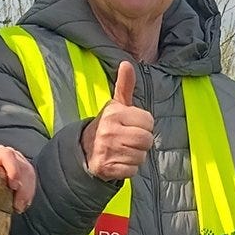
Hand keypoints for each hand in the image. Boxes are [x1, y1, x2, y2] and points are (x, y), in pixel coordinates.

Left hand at [0, 146, 37, 212]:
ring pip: (28, 172)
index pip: (6, 155)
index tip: (13, 186)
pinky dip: (29, 192)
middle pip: (21, 165)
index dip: (13, 169)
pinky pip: (30, 179)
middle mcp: (3, 154)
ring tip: (20, 206)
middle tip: (18, 204)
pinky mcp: (20, 170)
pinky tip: (24, 203)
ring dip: (28, 191)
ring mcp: (14, 161)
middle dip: (23, 186)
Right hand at [81, 62, 154, 181]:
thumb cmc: (109, 125)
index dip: (145, 125)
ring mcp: (107, 150)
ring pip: (141, 156)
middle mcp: (109, 131)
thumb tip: (126, 63)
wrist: (85, 150)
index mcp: (114, 114)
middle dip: (143, 142)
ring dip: (136, 156)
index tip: (133, 126)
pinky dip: (129, 168)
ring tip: (124, 150)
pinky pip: (133, 170)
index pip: (149, 121)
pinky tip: (119, 162)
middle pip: (147, 140)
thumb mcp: (116, 105)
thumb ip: (124, 85)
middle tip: (130, 140)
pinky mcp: (107, 168)